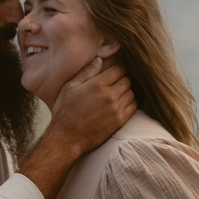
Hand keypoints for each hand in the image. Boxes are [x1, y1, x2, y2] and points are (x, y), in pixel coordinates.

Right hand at [18, 54, 135, 198]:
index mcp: (97, 84)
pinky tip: (123, 103)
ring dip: (127, 91)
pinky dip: (131, 102)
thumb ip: (86, 72)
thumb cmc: (65, 111)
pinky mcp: (119, 121)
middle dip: (124, 79)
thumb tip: (99, 60)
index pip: (118, 70)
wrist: (67, 138)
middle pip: (127, 80)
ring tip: (120, 93)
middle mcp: (109, 95)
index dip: (119, 69)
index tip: (117, 71)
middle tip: (119, 82)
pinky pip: (133, 106)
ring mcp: (116, 109)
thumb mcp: (70, 87)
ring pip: (131, 93)